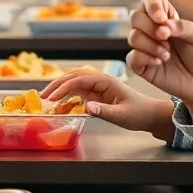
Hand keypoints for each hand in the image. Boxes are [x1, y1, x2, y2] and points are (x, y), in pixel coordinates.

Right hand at [41, 67, 167, 132]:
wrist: (150, 114)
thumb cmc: (139, 113)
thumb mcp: (123, 115)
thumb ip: (104, 111)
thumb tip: (86, 107)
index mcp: (106, 81)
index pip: (80, 80)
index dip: (64, 87)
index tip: (52, 97)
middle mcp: (100, 80)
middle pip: (73, 76)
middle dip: (56, 84)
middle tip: (42, 96)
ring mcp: (97, 86)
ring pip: (73, 81)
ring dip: (59, 87)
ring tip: (46, 97)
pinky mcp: (96, 93)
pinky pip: (77, 90)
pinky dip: (65, 93)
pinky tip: (58, 100)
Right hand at [128, 0, 192, 121]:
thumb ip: (182, 26)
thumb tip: (162, 24)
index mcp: (165, 18)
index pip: (150, 0)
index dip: (152, 6)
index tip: (161, 19)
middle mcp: (151, 30)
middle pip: (136, 17)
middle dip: (150, 27)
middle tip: (166, 38)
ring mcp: (145, 47)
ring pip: (132, 37)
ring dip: (150, 45)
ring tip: (167, 54)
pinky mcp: (141, 65)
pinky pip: (131, 57)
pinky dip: (145, 58)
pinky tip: (160, 63)